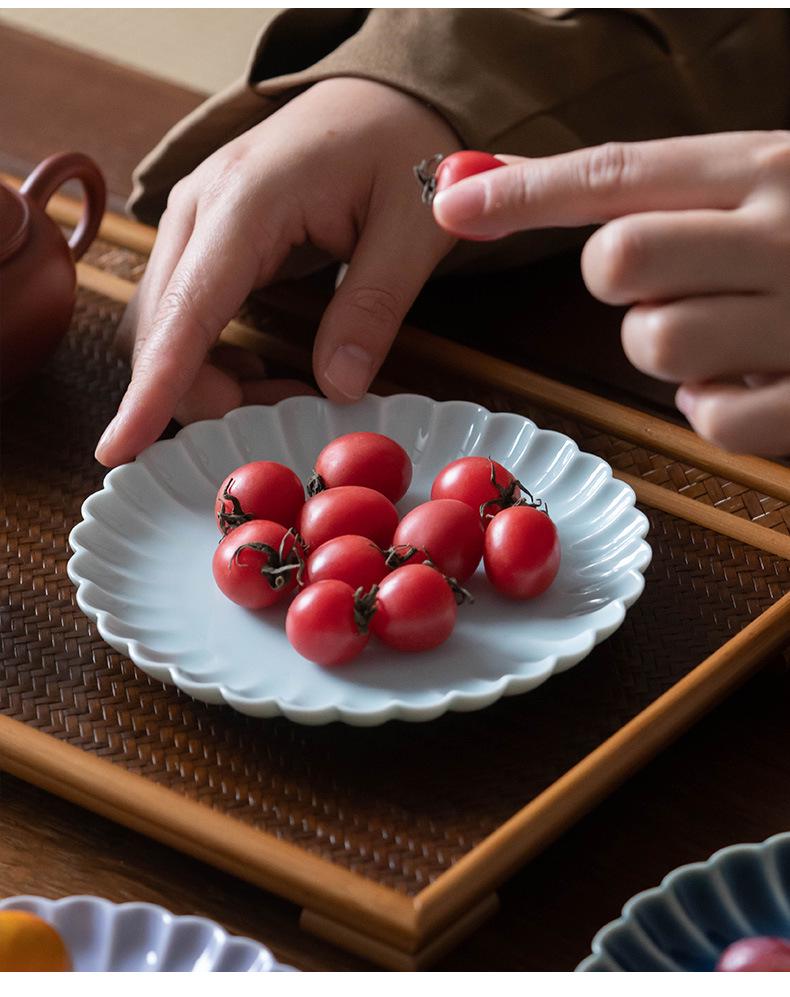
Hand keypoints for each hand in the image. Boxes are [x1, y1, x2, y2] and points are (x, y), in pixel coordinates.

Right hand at [97, 78, 458, 465]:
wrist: (382, 98)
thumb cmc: (402, 147)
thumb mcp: (413, 227)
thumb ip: (373, 305)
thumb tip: (337, 386)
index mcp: (246, 201)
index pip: (185, 309)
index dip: (153, 387)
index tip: (118, 446)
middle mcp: (199, 209)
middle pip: (160, 328)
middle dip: (205, 395)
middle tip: (287, 416)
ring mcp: (194, 222)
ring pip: (164, 326)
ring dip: (208, 379)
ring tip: (286, 393)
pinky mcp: (204, 238)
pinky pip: (183, 314)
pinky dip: (210, 357)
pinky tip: (260, 369)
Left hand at [433, 132, 789, 455]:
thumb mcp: (767, 183)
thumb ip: (660, 192)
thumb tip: (502, 185)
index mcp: (767, 165)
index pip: (619, 172)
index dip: (524, 188)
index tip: (450, 197)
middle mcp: (785, 231)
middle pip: (620, 260)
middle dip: (623, 281)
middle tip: (677, 282)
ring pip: (654, 345)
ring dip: (674, 350)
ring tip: (736, 332)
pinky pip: (709, 415)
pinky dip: (720, 404)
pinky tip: (767, 376)